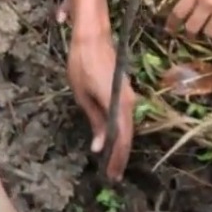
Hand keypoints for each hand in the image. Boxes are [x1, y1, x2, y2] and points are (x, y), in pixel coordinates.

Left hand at [67, 37, 134, 180]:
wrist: (93, 36)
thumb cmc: (82, 63)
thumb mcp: (82, 95)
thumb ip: (94, 121)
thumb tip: (100, 146)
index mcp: (117, 103)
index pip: (122, 138)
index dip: (117, 159)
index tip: (111, 175)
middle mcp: (128, 101)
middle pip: (127, 134)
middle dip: (120, 156)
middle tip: (112, 174)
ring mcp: (128, 94)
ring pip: (127, 125)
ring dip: (120, 144)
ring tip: (112, 161)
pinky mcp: (125, 90)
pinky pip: (125, 115)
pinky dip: (120, 130)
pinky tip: (112, 138)